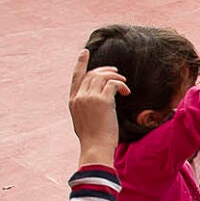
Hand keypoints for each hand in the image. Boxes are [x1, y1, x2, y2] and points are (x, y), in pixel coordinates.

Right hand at [69, 49, 127, 164]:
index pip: (76, 77)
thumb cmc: (93, 139)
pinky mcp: (103, 101)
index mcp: (73, 101)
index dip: (81, 63)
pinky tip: (126, 92)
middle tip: (117, 73)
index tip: (84, 52)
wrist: (96, 148)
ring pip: (102, 77)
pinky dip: (121, 85)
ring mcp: (90, 98)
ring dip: (115, 77)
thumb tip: (97, 102)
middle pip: (92, 74)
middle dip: (105, 71)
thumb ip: (87, 107)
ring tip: (124, 84)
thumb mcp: (84, 120)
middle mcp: (79, 97)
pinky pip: (113, 84)